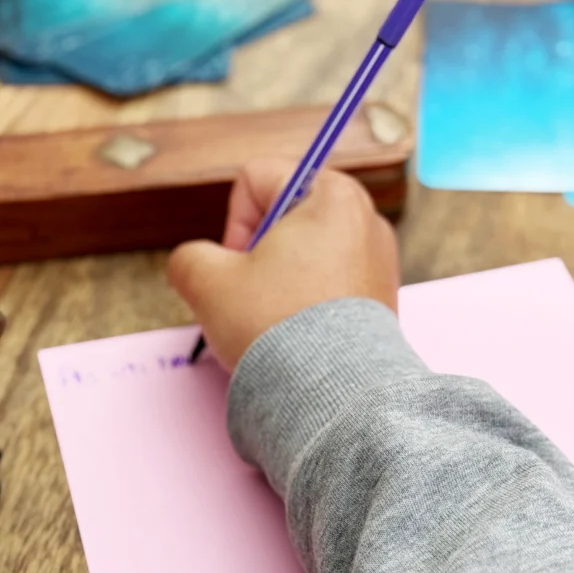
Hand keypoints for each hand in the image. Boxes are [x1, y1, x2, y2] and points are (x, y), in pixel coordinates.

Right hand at [168, 159, 399, 371]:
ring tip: (280, 320)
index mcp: (331, 193)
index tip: (239, 264)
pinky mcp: (383, 298)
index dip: (234, 222)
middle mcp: (365, 218)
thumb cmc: (278, 329)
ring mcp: (380, 260)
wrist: (333, 393)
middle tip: (255, 294)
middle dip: (260, 255)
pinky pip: (330, 285)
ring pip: (306, 254)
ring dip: (281, 282)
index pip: (257, 179)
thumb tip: (198, 264)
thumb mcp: (207, 282)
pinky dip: (309, 304)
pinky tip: (301, 336)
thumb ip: (190, 257)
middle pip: (285, 218)